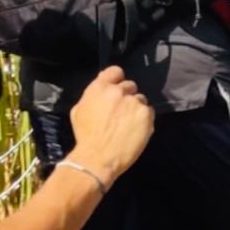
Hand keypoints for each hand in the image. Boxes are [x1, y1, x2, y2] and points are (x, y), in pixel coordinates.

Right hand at [68, 67, 153, 188]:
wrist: (97, 158)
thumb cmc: (85, 136)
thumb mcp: (80, 110)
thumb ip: (93, 94)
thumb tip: (102, 84)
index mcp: (100, 88)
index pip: (115, 71)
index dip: (117, 79)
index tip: (117, 87)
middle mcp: (119, 91)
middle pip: (130, 86)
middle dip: (126, 96)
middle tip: (121, 112)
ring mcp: (134, 102)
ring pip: (140, 99)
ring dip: (136, 108)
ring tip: (128, 123)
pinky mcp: (147, 114)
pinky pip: (149, 111)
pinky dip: (144, 119)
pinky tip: (136, 129)